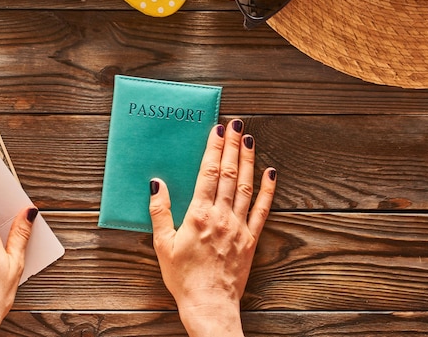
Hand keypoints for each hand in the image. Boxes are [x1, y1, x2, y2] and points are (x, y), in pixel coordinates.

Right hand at [149, 119, 275, 336]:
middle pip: (228, 173)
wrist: (209, 303)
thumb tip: (157, 183)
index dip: (213, 149)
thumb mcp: (162, 244)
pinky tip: (270, 173)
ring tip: (249, 139)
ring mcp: (239, 226)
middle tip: (236, 124)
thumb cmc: (183, 276)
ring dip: (248, 160)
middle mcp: (221, 216)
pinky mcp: (251, 239)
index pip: (208, 173)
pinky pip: (261, 210)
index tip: (217, 130)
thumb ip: (159, 211)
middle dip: (232, 146)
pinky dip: (267, 190)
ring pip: (245, 186)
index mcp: (198, 215)